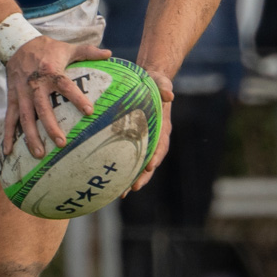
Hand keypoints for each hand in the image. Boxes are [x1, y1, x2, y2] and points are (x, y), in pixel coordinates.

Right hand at [3, 36, 111, 158]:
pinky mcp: (12, 98)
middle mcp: (35, 84)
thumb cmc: (47, 48)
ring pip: (25, 117)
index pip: (65, 86)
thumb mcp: (67, 48)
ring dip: (31, 136)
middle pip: (42, 107)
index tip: (90, 111)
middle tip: (61, 143)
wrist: (17, 44)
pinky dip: (7, 135)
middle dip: (50, 126)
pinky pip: (9, 118)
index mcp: (50, 71)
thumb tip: (109, 54)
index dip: (77, 98)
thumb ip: (88, 52)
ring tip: (39, 154)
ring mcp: (22, 93)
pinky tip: (8, 151)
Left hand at [128, 70, 175, 192]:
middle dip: (142, 177)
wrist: (149, 83)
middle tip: (132, 188)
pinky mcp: (132, 141)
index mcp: (162, 129)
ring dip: (130, 179)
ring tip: (119, 194)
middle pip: (150, 162)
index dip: (156, 156)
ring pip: (138, 165)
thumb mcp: (161, 82)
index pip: (161, 146)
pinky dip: (119, 168)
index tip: (150, 165)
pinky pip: (126, 157)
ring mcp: (144, 142)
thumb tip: (169, 94)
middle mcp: (154, 139)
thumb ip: (165, 87)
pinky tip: (107, 179)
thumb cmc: (155, 83)